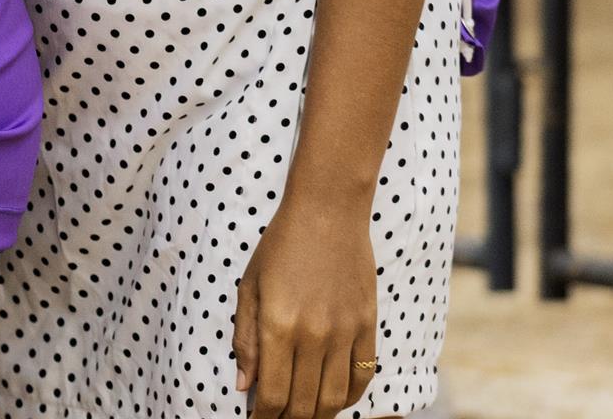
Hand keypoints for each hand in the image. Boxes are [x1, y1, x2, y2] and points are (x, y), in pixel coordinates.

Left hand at [234, 190, 380, 418]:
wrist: (327, 214)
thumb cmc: (279, 248)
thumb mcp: (249, 287)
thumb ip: (245, 339)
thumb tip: (245, 385)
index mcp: (278, 326)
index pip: (273, 393)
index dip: (264, 417)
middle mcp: (313, 335)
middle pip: (305, 403)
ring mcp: (345, 333)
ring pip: (335, 397)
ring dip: (318, 415)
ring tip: (303, 416)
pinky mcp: (367, 327)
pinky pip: (363, 376)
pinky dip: (350, 397)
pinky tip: (335, 399)